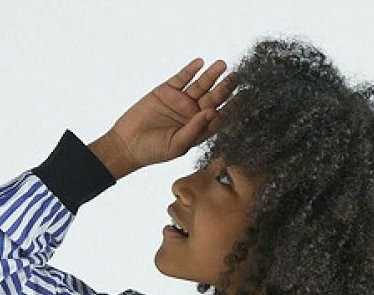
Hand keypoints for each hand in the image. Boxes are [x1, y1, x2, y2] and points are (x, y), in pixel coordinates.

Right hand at [105, 57, 237, 171]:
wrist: (127, 143)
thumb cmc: (153, 151)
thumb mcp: (177, 145)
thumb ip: (194, 130)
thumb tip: (212, 112)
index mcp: (198, 130)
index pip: (220, 117)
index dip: (232, 108)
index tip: (245, 98)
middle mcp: (192, 114)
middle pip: (213, 98)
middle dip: (225, 88)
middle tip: (238, 77)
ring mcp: (180, 101)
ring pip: (200, 85)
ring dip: (211, 75)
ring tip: (223, 65)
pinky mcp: (166, 91)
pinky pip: (181, 78)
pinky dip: (190, 70)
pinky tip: (200, 63)